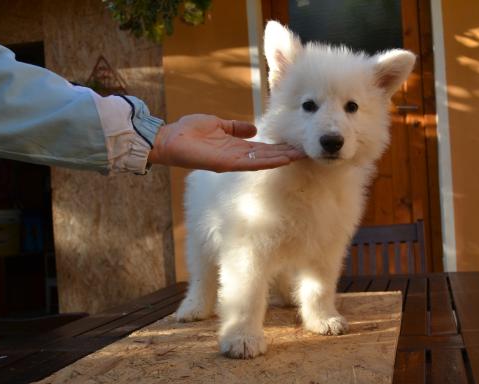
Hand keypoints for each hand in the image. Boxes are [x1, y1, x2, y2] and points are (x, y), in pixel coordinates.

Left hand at [148, 114, 304, 171]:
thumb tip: (254, 128)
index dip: (279, 146)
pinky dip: (267, 161)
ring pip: (263, 161)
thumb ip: (235, 127)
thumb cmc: (189, 132)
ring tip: (301, 155)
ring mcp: (233, 161)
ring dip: (282, 158)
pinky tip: (282, 159)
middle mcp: (237, 157)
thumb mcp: (217, 124)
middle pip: (267, 156)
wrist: (170, 139)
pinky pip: (251, 162)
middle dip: (286, 154)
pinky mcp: (226, 163)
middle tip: (308, 151)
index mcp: (236, 147)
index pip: (263, 148)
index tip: (296, 143)